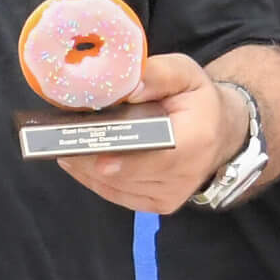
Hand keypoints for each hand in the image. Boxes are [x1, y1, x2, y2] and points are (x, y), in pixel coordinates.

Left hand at [56, 54, 245, 214]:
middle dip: (91, 157)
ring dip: (86, 168)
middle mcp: (185, 176)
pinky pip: (117, 195)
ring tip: (61, 144)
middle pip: (129, 175)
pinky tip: (75, 161)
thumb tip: (127, 86)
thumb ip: (159, 74)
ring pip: (117, 187)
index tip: (97, 156)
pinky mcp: (158, 205)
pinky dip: (93, 179)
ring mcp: (170, 196)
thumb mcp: (186, 74)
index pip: (160, 158)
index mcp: (196, 141)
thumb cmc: (198, 100)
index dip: (127, 161)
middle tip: (60, 139)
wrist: (220, 132)